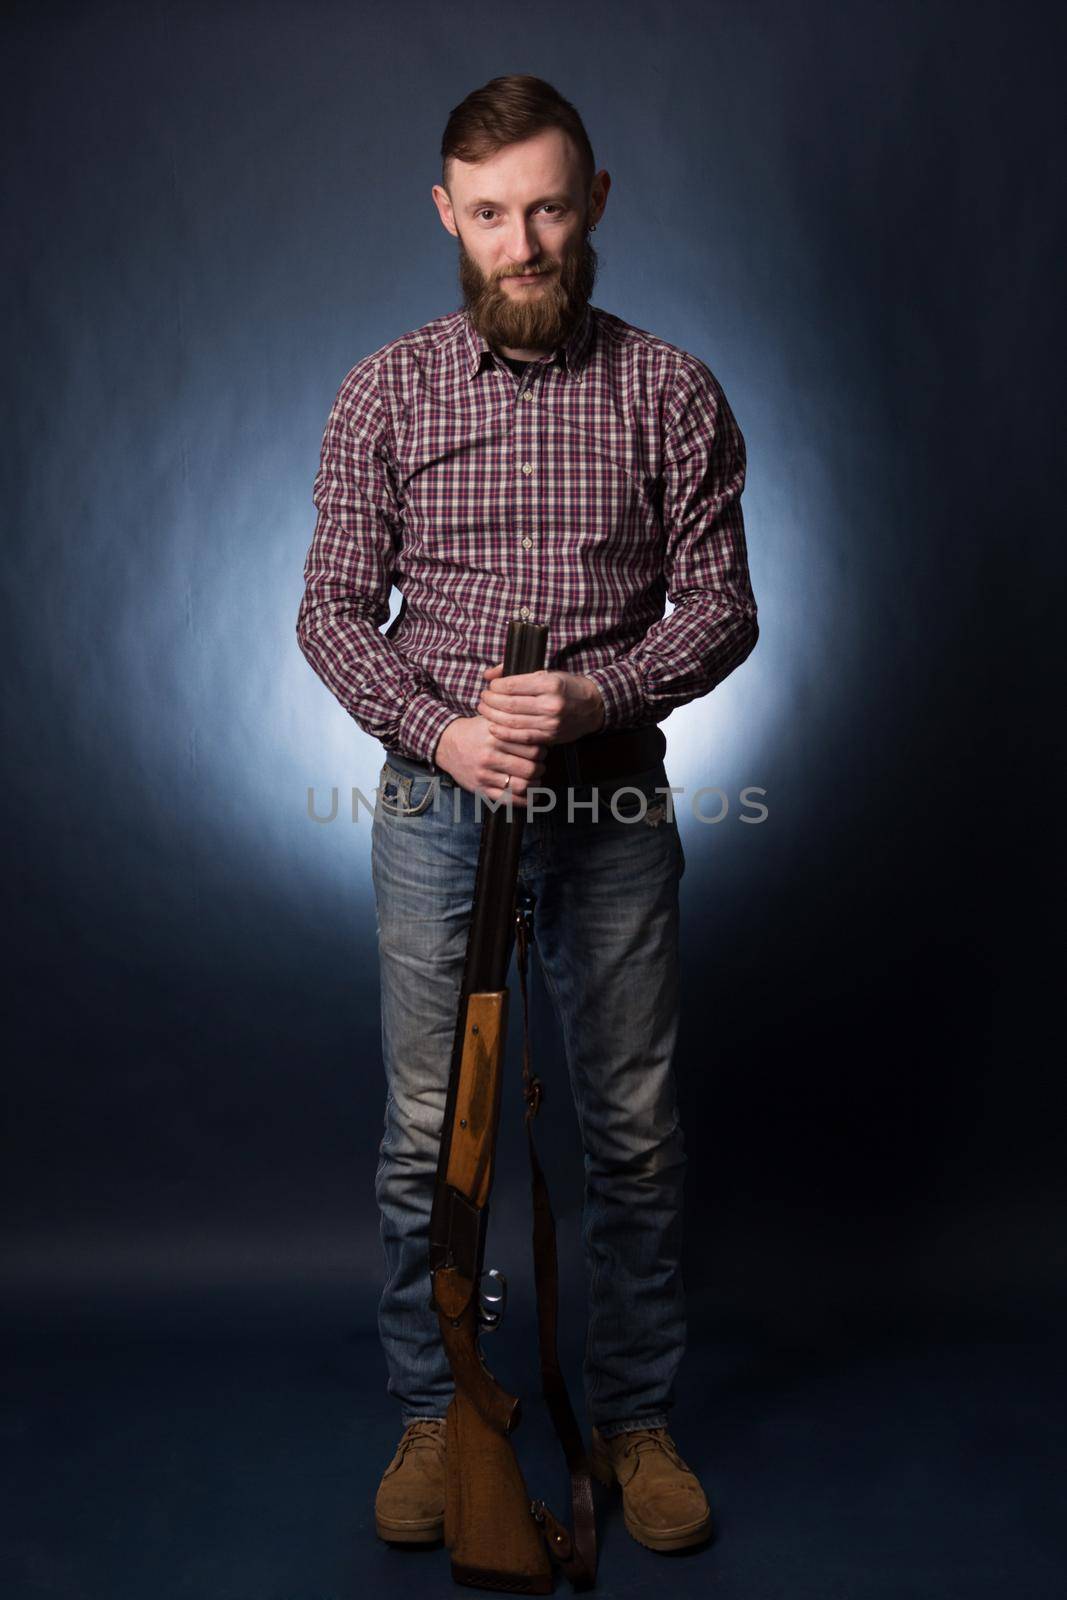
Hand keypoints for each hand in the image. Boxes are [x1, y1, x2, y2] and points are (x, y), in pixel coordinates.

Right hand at [434, 714, 545, 801]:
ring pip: (522, 786)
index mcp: (496, 738)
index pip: (532, 748)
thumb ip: (514, 724)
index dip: (542, 751)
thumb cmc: (475, 731)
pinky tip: (532, 796)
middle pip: (530, 769)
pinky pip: (508, 800)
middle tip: (540, 765)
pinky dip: (525, 801)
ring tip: (536, 780)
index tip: (541, 751)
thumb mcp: (492, 720)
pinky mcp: (481, 790)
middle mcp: (490, 757)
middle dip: (540, 769)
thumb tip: (542, 732)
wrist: (447, 744)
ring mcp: (485, 776)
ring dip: (535, 785)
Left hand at [476, 663, 605, 746]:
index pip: (512, 685)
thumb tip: (488, 674)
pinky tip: (493, 727)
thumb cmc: (566, 687)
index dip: (495, 687)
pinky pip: (521, 737)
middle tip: (482, 698)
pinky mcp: (550, 737)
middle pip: (509, 704)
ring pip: (512, 721)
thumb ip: (516, 672)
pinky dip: (504, 733)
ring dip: (493, 716)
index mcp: (550, 684)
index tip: (490, 686)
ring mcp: (551, 723)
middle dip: (490, 701)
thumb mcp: (547, 673)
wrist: (592, 707)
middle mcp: (551, 704)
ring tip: (484, 710)